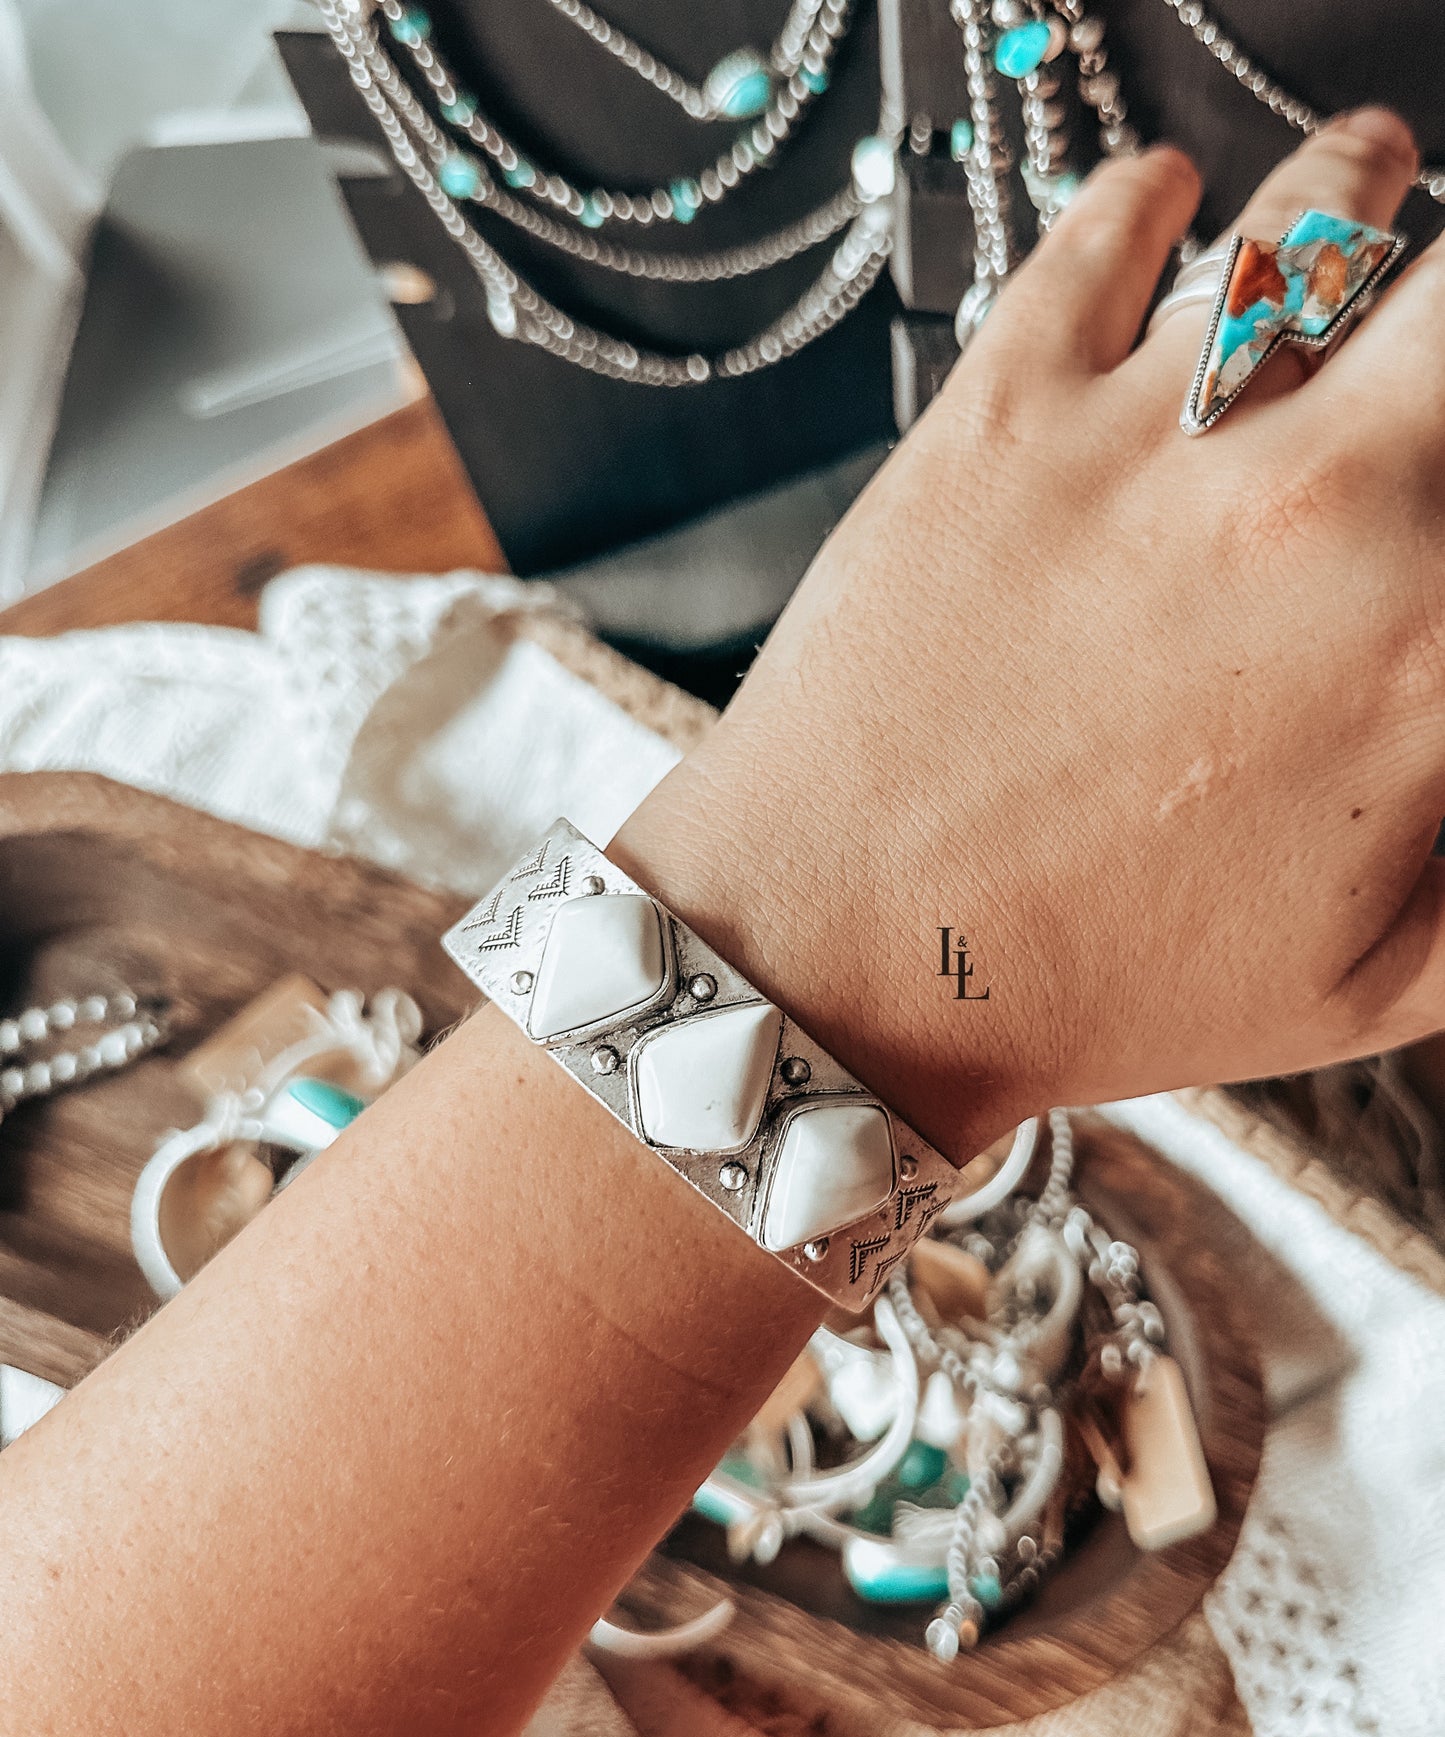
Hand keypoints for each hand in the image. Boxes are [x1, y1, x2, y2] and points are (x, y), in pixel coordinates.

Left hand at [617, 108, 1444, 1163]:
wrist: (844, 967)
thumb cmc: (1102, 986)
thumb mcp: (1369, 977)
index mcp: (1432, 648)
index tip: (1434, 504)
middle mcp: (1325, 510)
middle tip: (1429, 343)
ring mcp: (1157, 441)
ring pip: (1322, 219)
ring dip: (1358, 193)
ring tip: (1366, 182)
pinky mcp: (1005, 407)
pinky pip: (1109, 229)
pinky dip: (1154, 194)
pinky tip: (1173, 196)